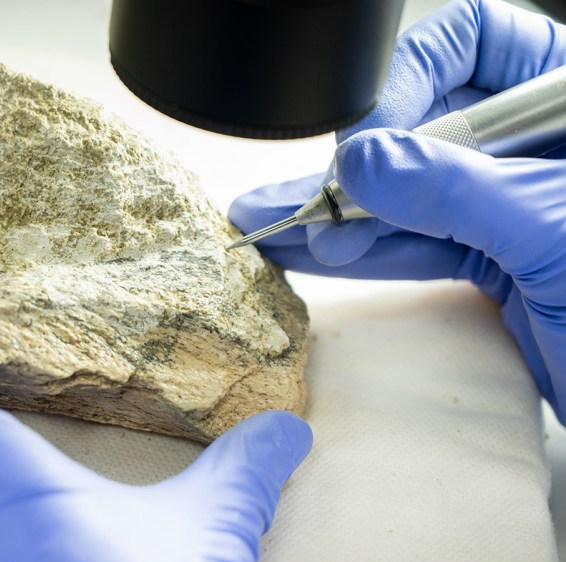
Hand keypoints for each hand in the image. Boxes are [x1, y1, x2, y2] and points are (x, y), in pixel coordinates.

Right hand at [228, 0, 565, 417]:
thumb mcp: (555, 233)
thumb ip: (456, 190)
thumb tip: (364, 160)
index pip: (481, 42)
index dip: (416, 76)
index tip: (376, 137)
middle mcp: (540, 148)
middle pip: (429, 119)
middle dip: (363, 159)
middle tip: (314, 191)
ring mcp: (513, 207)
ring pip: (410, 191)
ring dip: (342, 211)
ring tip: (278, 225)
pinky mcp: (492, 264)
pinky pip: (413, 244)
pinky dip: (361, 252)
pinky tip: (312, 251)